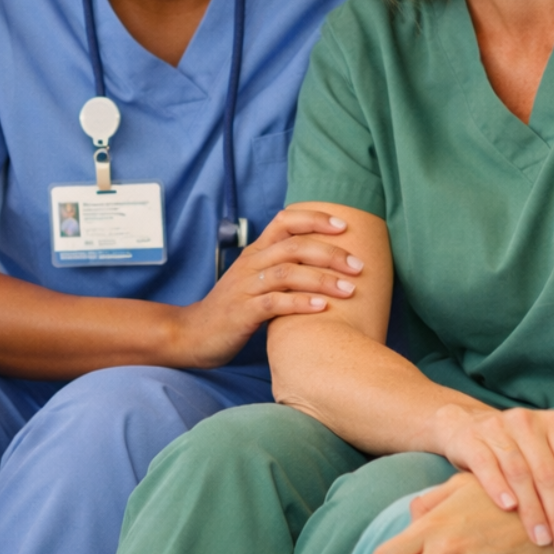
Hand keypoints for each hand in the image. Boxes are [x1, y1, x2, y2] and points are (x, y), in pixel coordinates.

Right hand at [172, 208, 363, 367]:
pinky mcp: (243, 313)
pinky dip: (300, 303)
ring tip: (349, 289)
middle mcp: (251, 264)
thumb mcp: (255, 281)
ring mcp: (246, 288)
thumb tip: (323, 263)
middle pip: (294, 246)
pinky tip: (322, 308)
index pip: (285, 220)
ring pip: (288, 273)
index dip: (315, 219)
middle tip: (359, 266)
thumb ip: (282, 268)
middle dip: (331, 254)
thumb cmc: (233, 308)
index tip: (344, 226)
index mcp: (256, 252)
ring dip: (322, 279)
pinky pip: (274, 303)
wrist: (194, 334)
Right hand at [435, 405, 553, 553]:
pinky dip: (498, 487)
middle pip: (548, 473)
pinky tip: (508, 508)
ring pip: (519, 473)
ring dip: (532, 510)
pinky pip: (486, 466)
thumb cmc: (522, 445)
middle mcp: (527, 422)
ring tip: (541, 538)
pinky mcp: (471, 440)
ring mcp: (497, 429)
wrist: (468, 426)